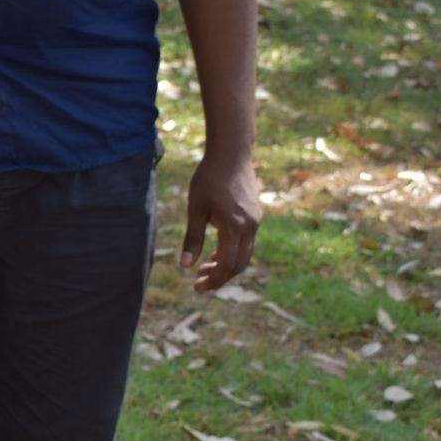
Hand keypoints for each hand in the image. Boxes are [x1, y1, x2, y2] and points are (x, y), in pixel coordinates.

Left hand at [181, 156, 261, 292]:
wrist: (231, 153)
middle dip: (219, 277)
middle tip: (199, 283)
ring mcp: (256, 221)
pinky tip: (215, 252)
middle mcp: (250, 226)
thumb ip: (192, 239)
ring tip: (204, 269)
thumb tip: (185, 266)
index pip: (227, 265)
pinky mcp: (255, 215)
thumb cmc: (209, 178)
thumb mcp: (195, 209)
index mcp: (235, 227)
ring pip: (244, 254)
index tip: (197, 287)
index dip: (213, 280)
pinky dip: (232, 252)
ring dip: (226, 266)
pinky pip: (246, 242)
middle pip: (239, 264)